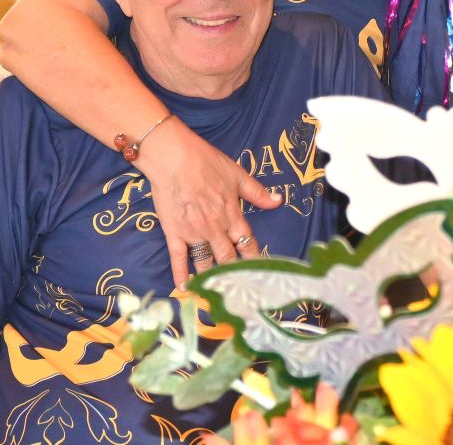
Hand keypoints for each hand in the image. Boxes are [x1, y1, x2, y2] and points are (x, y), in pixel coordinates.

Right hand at [135, 118, 281, 286]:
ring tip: (219, 294)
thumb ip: (257, 192)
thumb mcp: (237, 174)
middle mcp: (215, 228)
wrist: (173, 158)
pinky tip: (185, 288)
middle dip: (237, 276)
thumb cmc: (206, 162)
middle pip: (229, 258)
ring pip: (206, 262)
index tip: (262, 274)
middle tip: (243, 292)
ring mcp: (194, 232)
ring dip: (213, 279)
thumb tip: (278, 200)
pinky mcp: (174, 232)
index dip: (254, 259)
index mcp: (232, 215)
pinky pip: (178, 257)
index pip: (247, 243)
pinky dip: (181, 274)